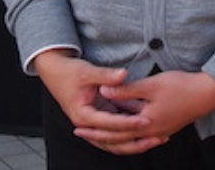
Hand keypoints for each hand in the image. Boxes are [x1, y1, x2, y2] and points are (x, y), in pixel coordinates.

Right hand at [33, 49, 163, 154]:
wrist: (57, 73)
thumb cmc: (70, 72)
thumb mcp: (87, 72)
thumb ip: (106, 75)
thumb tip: (123, 74)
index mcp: (82, 115)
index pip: (109, 123)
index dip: (128, 122)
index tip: (146, 120)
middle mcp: (87, 125)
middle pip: (112, 140)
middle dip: (135, 140)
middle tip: (157, 137)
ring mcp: (93, 124)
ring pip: (115, 141)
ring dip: (135, 142)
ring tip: (157, 139)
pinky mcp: (100, 119)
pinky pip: (116, 131)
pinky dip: (131, 132)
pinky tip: (149, 129)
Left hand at [72, 71, 214, 153]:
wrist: (209, 93)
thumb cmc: (182, 86)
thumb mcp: (151, 85)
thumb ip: (126, 90)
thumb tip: (103, 91)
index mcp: (145, 124)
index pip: (113, 131)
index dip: (94, 129)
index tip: (78, 127)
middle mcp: (151, 133)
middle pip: (120, 139)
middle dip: (100, 137)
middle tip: (82, 134)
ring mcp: (161, 132)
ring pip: (132, 139)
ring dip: (115, 136)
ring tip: (102, 132)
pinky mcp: (168, 126)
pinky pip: (143, 135)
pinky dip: (131, 134)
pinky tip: (128, 127)